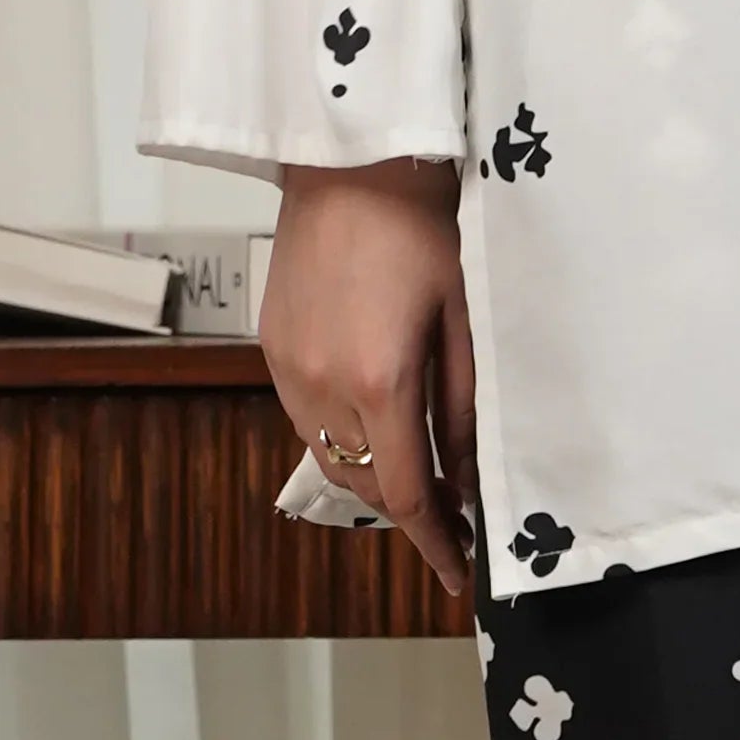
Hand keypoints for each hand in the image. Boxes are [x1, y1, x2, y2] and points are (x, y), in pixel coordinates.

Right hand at [261, 160, 479, 599]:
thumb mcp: (463, 323)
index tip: (459, 574)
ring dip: (371, 476)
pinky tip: (371, 420)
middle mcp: (324, 387)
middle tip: (452, 516)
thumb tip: (468, 481)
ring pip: (329, 459)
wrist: (352, 165)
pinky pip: (304, 419)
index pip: (405, 496)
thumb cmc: (423, 231)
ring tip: (414, 472)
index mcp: (381, 383)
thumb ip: (463, 411)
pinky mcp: (271, 348)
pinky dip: (340, 437)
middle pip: (364, 485)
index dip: (435, 543)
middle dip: (409, 511)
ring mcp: (289, 369)